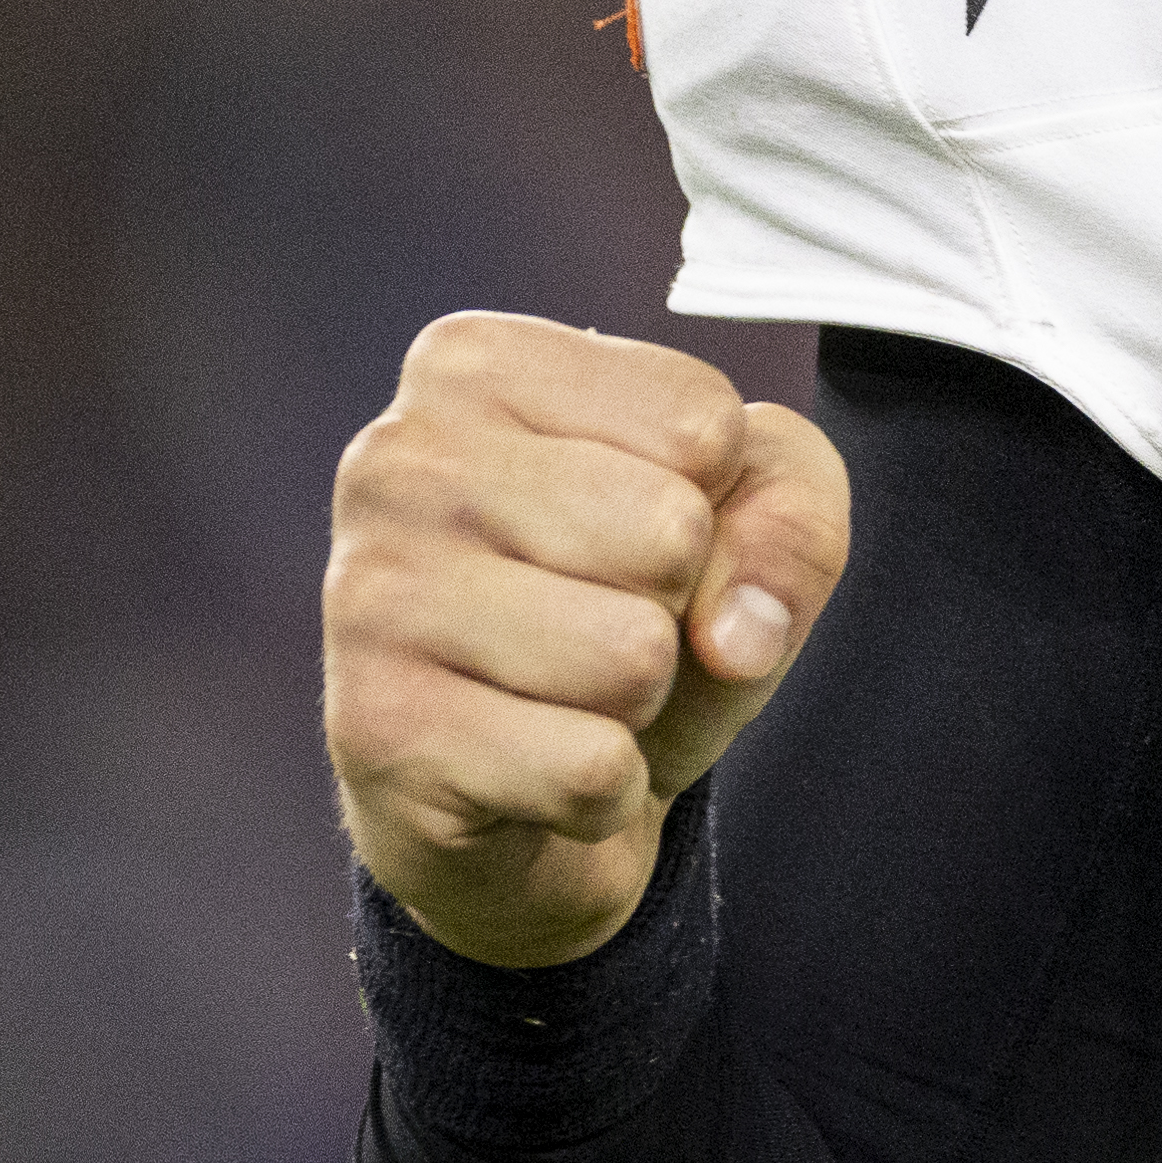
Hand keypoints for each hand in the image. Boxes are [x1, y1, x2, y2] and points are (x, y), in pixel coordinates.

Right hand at [322, 315, 854, 969]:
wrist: (522, 798)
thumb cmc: (625, 614)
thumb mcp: (746, 522)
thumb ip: (793, 516)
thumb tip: (736, 632)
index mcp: (472, 364)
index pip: (701, 423)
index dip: (715, 505)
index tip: (631, 534)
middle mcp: (398, 460)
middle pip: (669, 531)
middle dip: (674, 607)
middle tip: (599, 625)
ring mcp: (368, 594)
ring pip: (631, 656)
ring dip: (636, 703)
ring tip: (568, 695)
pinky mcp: (378, 731)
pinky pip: (590, 768)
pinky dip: (601, 790)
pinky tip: (535, 765)